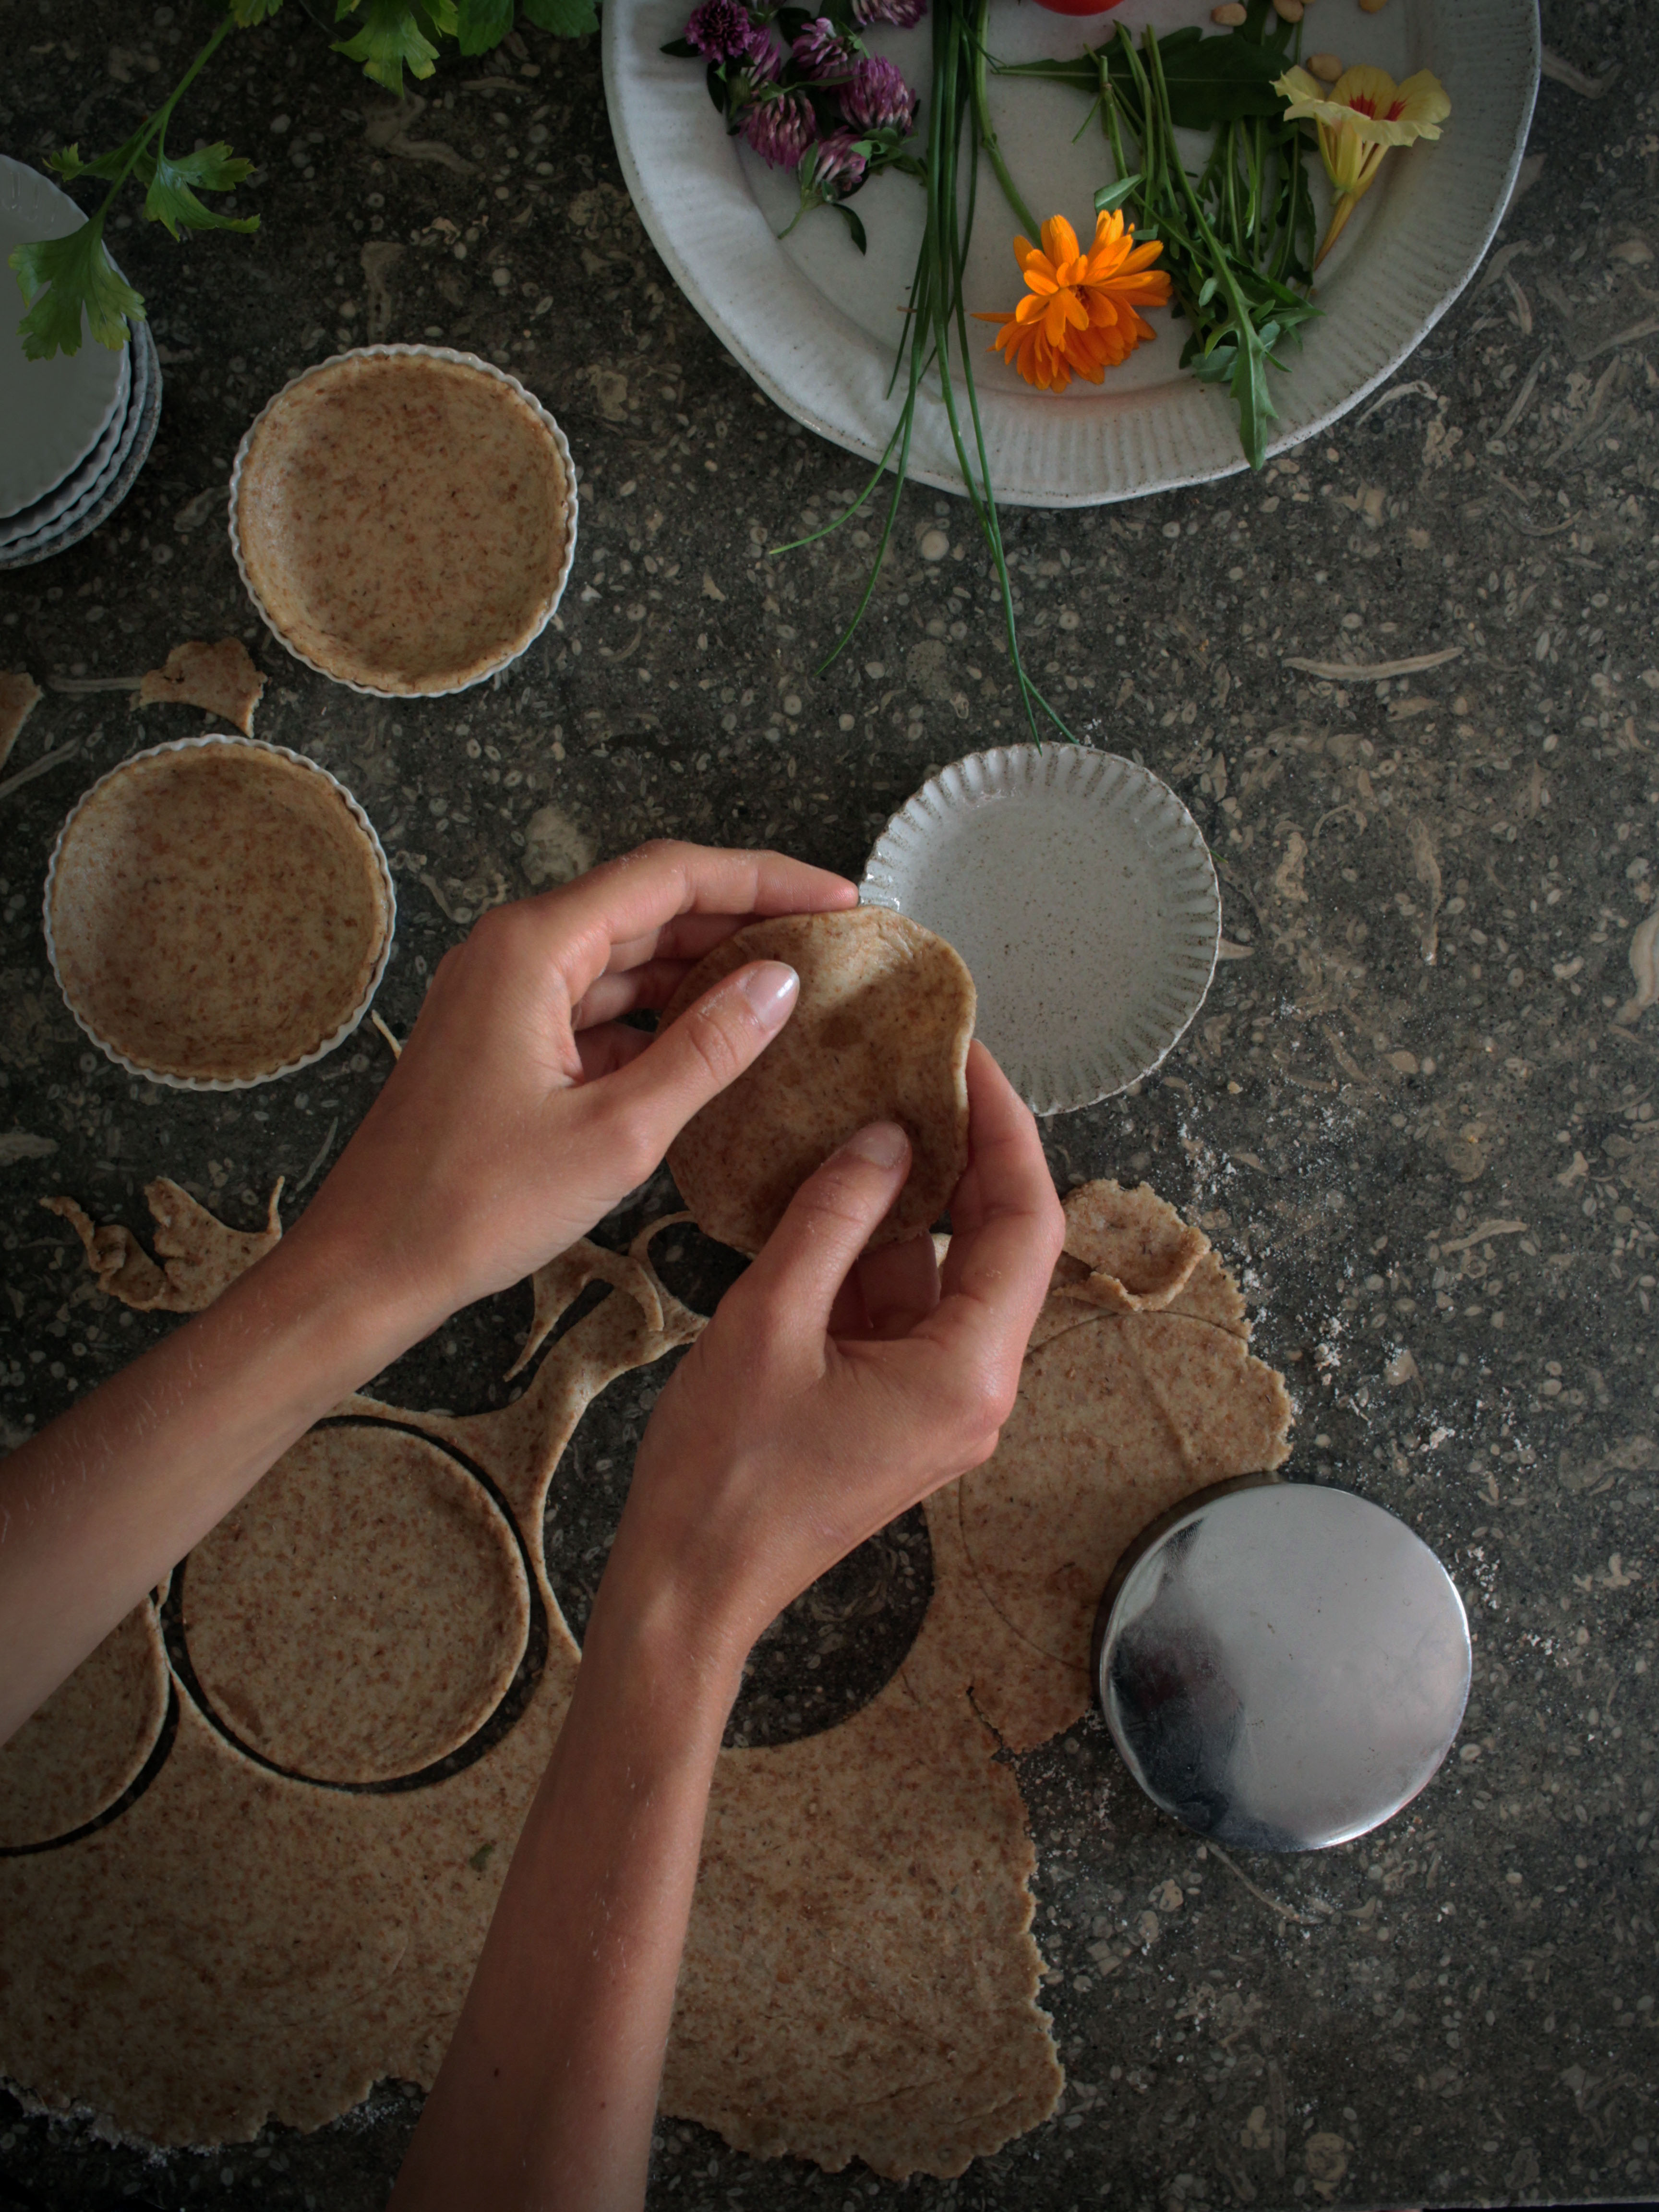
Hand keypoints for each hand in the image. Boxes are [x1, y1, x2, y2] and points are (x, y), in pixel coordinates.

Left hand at [289, 841, 855, 1336]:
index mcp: (533, 948)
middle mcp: (515, 951)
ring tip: (789, 988)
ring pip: (626, 957)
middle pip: (649, 906)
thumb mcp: (617, 1132)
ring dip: (704, 968)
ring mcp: (505, 995)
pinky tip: (718, 1044)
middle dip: (742, 918)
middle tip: (829, 942)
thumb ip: (706, 1050)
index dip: (763, 878)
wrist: (368, 1265)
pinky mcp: (504, 1040)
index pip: (670, 876)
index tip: (839, 898)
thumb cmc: (474, 1204)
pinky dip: (660, 1016)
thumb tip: (779, 981)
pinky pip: (599, 1006)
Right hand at [611, 1041, 1065, 1663]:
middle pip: (997, 1243)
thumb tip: (886, 1138)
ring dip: (909, 1198)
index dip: (1007, 1131)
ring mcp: (935, 1401)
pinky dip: (871, 1249)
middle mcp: (973, 1387)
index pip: (1027, 1223)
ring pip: (943, 1271)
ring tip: (867, 1108)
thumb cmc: (723, 1476)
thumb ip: (833, 1218)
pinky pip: (901, 1307)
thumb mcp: (769, 1320)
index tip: (969, 1058)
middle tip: (922, 1069)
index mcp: (967, 1373)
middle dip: (964, 1154)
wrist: (688, 1587)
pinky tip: (828, 1190)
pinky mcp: (894, 1406)